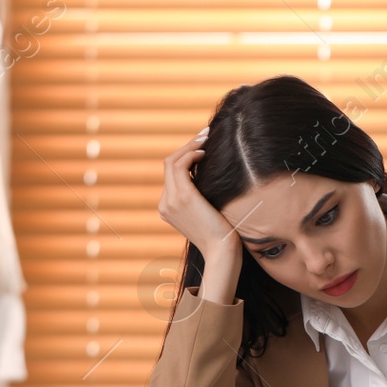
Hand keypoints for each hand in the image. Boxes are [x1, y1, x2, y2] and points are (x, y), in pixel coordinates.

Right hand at [158, 129, 242, 296]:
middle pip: (169, 164)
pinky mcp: (183, 197)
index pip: (171, 174)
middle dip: (187, 146)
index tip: (202, 147)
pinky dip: (191, 154)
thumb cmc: (221, 234)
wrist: (222, 251)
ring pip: (172, 161)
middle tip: (205, 135)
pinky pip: (180, 165)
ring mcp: (170, 201)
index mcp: (167, 208)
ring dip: (189, 146)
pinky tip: (205, 153)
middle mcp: (165, 204)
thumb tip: (208, 175)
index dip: (185, 156)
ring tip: (206, 138)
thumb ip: (200, 197)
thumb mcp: (206, 212)